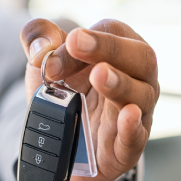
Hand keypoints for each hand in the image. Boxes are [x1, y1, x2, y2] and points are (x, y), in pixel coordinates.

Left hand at [20, 19, 159, 180]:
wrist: (62, 142)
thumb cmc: (64, 94)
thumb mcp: (45, 63)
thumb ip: (38, 40)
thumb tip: (42, 46)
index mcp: (120, 51)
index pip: (113, 33)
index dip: (90, 38)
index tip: (66, 45)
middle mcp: (137, 79)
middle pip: (141, 58)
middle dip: (110, 49)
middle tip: (78, 45)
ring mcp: (138, 113)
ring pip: (142, 96)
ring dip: (120, 84)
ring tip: (98, 76)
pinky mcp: (129, 146)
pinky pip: (137, 136)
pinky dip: (132, 126)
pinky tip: (127, 115)